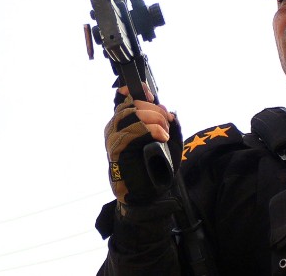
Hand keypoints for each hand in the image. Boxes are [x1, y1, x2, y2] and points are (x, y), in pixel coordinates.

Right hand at [104, 85, 180, 204]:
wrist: (146, 195)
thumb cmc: (154, 169)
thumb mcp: (168, 144)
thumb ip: (170, 126)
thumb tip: (172, 112)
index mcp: (125, 123)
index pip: (125, 98)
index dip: (138, 91)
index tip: (151, 94)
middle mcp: (115, 127)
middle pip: (133, 105)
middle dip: (155, 110)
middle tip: (168, 122)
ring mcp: (113, 137)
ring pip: (132, 115)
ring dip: (154, 120)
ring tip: (165, 133)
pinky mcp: (116, 148)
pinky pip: (131, 131)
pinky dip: (150, 130)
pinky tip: (161, 137)